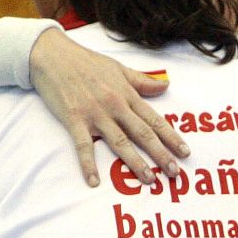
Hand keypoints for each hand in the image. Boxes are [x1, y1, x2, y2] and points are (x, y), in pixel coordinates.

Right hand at [29, 28, 189, 186]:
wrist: (52, 55)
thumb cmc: (86, 61)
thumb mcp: (119, 69)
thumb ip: (142, 81)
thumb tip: (166, 86)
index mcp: (127, 94)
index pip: (155, 120)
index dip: (171, 137)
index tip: (185, 152)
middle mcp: (115, 106)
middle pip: (143, 134)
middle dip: (161, 154)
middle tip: (175, 173)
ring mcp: (95, 114)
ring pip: (120, 142)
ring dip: (135, 162)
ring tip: (149, 180)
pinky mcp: (74, 120)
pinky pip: (83, 146)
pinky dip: (88, 164)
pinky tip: (94, 181)